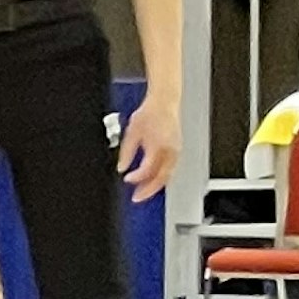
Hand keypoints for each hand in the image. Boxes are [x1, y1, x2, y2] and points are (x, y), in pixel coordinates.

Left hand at [118, 86, 179, 200]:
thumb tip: (122, 168)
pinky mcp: (177, 150)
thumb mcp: (132, 131)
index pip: (147, 170)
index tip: (127, 179)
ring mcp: (176, 151)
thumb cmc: (150, 112)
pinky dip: (161, 177)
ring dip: (155, 185)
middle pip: (161, 178)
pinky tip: (152, 179)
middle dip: (148, 190)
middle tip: (137, 197)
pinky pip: (170, 169)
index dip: (136, 178)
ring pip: (168, 176)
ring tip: (143, 191)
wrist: (164, 101)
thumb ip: (126, 152)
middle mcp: (170, 150)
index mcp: (158, 146)